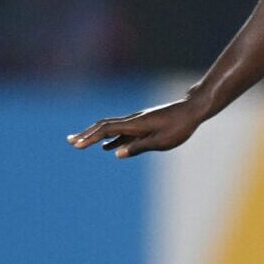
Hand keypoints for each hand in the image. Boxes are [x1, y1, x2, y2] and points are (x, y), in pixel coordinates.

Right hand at [68, 95, 210, 157]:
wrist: (193, 109)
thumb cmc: (180, 126)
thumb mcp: (161, 141)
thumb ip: (138, 147)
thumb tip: (116, 154)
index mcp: (134, 124)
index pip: (105, 130)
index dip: (89, 137)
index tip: (75, 144)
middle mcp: (133, 120)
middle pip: (103, 126)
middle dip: (86, 134)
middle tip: (70, 142)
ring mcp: (138, 121)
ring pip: (111, 128)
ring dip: (96, 136)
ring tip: (82, 144)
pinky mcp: (144, 124)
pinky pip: (122, 131)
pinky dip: (111, 139)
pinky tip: (109, 147)